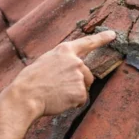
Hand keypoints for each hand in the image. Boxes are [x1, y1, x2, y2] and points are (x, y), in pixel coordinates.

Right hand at [0, 31, 116, 125]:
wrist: (26, 95)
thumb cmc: (30, 80)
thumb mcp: (45, 61)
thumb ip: (62, 61)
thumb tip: (74, 70)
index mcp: (65, 50)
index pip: (87, 43)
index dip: (101, 38)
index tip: (113, 34)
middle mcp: (76, 61)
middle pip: (87, 75)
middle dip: (77, 83)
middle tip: (57, 87)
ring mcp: (79, 76)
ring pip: (83, 88)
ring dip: (73, 93)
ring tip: (55, 93)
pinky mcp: (80, 91)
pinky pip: (81, 100)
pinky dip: (72, 104)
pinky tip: (59, 100)